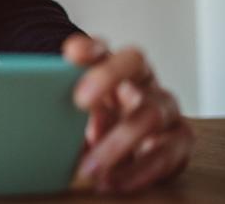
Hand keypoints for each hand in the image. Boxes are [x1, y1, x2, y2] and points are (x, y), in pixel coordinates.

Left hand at [63, 34, 193, 192]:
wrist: (128, 149)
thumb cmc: (98, 119)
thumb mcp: (78, 107)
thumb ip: (66, 99)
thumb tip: (44, 111)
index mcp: (118, 67)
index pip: (105, 44)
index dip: (94, 48)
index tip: (72, 54)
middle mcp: (145, 82)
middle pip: (135, 66)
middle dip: (105, 78)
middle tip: (77, 100)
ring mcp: (166, 110)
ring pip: (150, 114)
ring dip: (117, 141)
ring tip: (89, 165)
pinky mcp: (179, 141)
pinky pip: (165, 154)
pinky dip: (136, 171)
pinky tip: (112, 181)